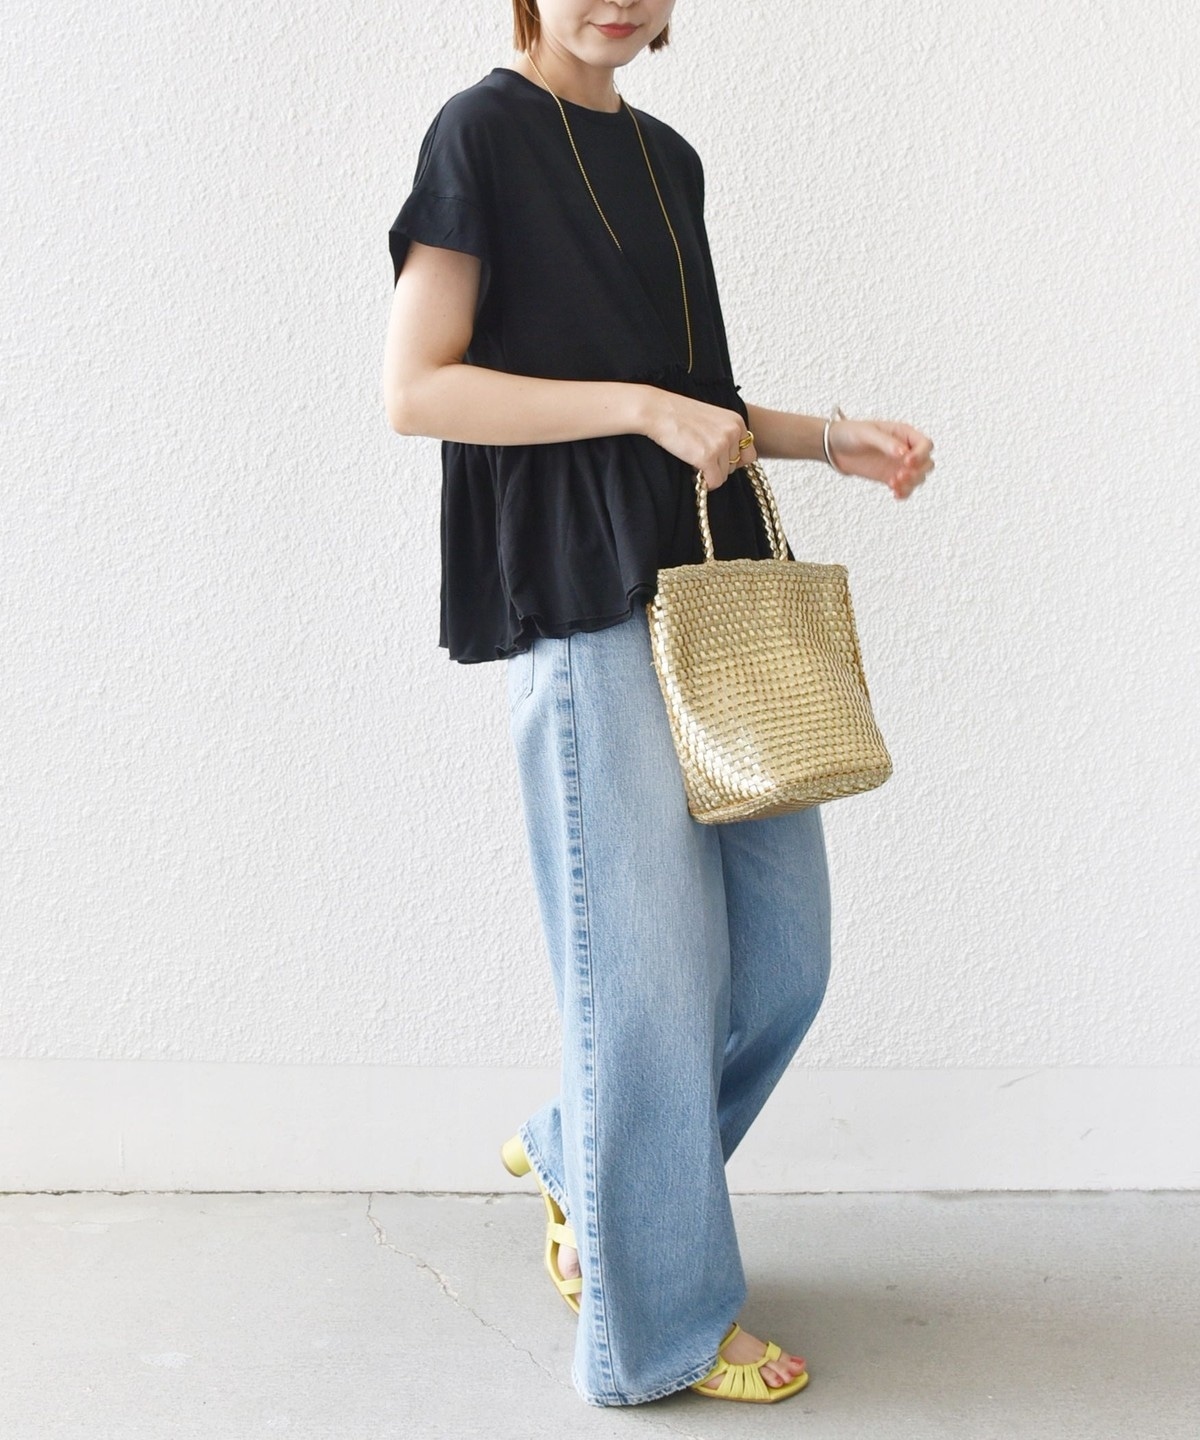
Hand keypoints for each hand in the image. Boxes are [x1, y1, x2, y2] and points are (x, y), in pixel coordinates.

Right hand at [639, 387, 758, 491]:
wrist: (658, 410)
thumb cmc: (679, 414)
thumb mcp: (712, 419)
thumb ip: (725, 435)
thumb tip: (731, 461)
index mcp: (737, 421)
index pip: (749, 454)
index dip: (732, 460)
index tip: (717, 458)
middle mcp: (733, 432)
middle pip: (735, 467)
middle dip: (719, 467)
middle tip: (701, 458)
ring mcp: (722, 445)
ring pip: (724, 475)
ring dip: (709, 472)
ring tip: (693, 458)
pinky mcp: (708, 457)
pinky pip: (714, 482)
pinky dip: (703, 481)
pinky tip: (691, 469)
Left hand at [828, 418, 934, 498]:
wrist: (834, 448)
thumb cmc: (851, 433)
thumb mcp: (867, 433)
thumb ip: (886, 442)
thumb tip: (903, 453)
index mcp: (904, 434)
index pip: (925, 444)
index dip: (921, 454)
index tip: (906, 461)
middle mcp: (906, 449)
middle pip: (927, 463)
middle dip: (918, 472)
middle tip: (900, 475)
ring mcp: (899, 465)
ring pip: (919, 478)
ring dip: (911, 484)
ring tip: (893, 484)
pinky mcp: (891, 478)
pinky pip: (906, 488)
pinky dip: (904, 493)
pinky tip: (895, 493)